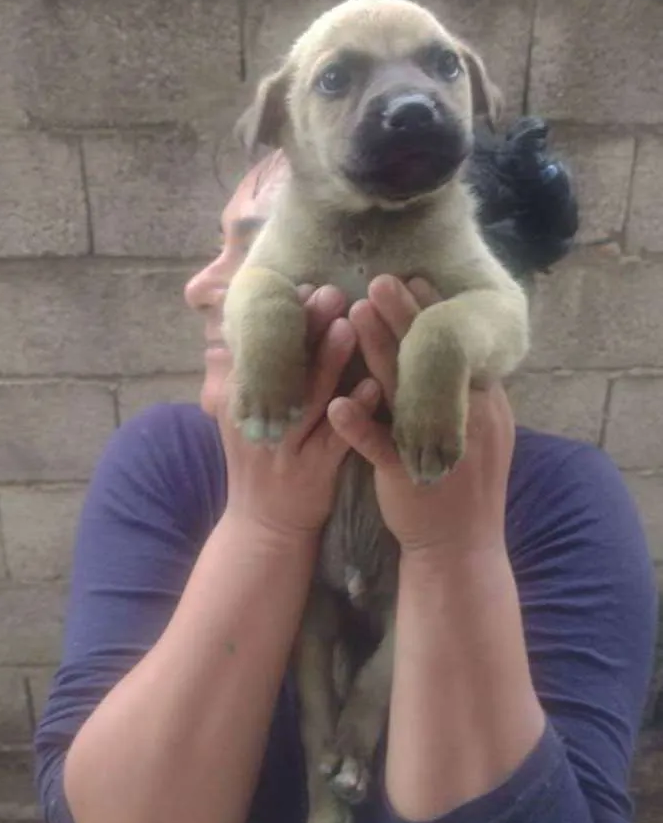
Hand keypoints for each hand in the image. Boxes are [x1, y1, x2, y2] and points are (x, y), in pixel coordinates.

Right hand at [216, 285, 379, 543]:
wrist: (265, 527)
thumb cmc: (266, 462)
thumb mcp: (248, 416)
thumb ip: (253, 374)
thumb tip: (255, 322)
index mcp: (243, 401)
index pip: (261, 350)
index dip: (283, 318)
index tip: (306, 285)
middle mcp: (261, 420)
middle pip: (282, 367)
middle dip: (306, 328)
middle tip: (330, 291)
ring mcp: (285, 448)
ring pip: (307, 399)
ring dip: (328, 361)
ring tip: (351, 326)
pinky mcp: (311, 473)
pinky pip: (334, 438)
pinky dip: (354, 411)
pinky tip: (373, 386)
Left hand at [328, 275, 514, 556]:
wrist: (461, 547)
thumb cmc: (461, 481)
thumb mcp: (476, 429)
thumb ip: (463, 388)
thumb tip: (449, 343)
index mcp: (483, 402)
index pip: (457, 348)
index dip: (434, 311)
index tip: (412, 275)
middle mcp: (464, 418)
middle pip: (430, 358)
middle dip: (404, 315)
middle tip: (380, 278)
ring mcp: (436, 445)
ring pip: (403, 390)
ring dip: (376, 351)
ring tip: (353, 314)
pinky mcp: (408, 474)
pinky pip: (381, 446)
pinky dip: (359, 423)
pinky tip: (339, 401)